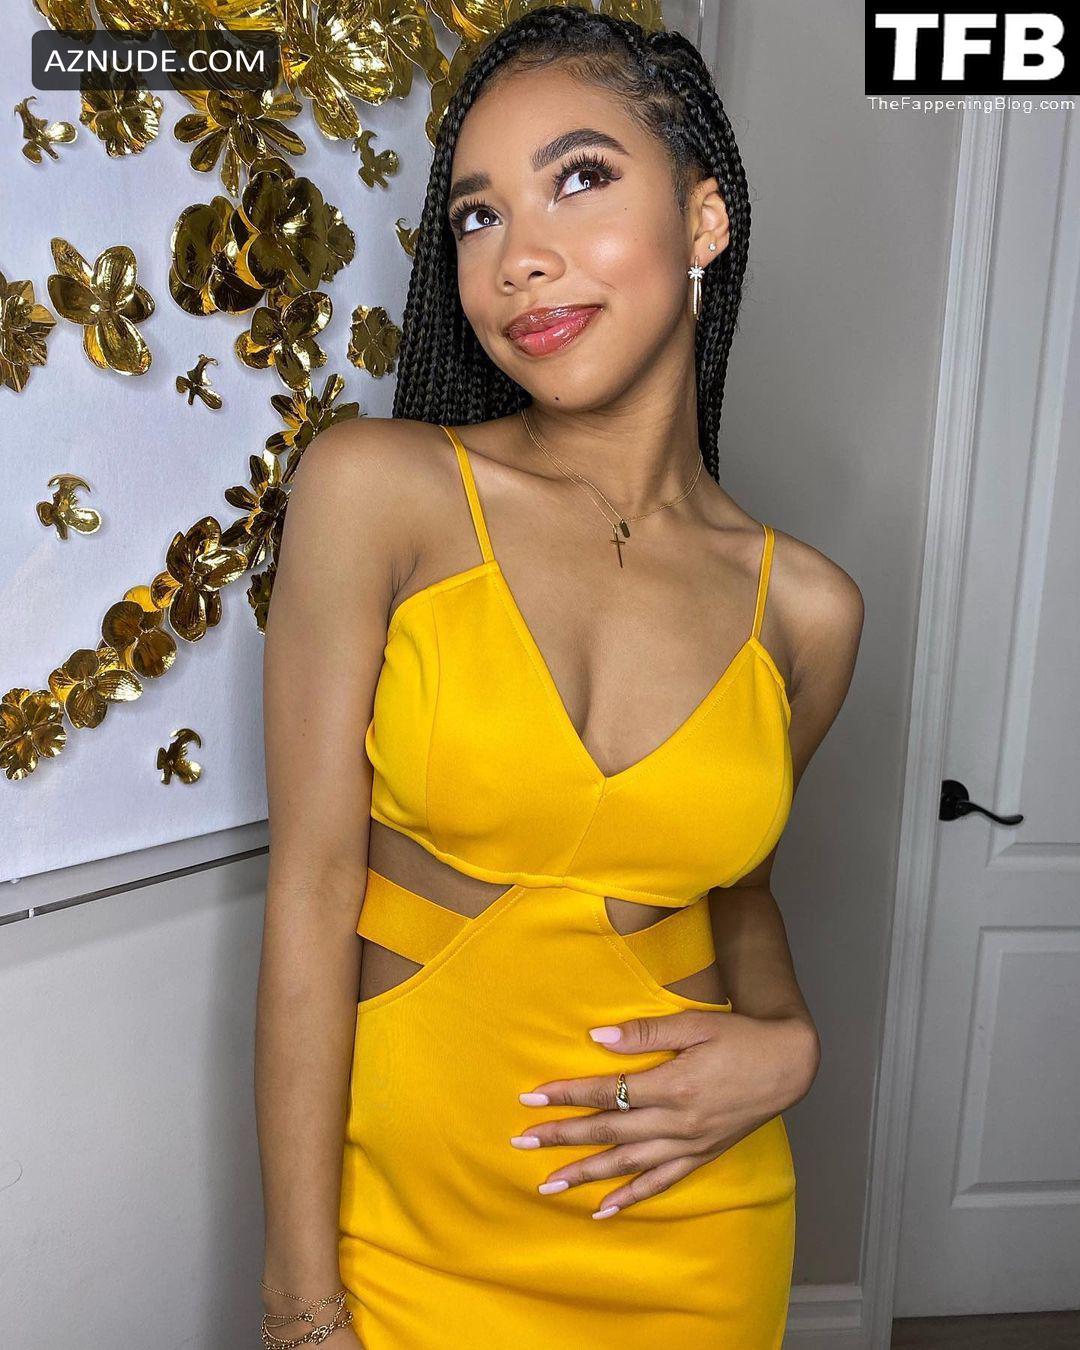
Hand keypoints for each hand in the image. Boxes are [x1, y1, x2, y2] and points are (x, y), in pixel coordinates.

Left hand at [512, 1009, 819, 1217]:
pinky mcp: (702, 1156)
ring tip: (549, 1184)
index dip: (567, 1095)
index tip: (532, 1098)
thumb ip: (646, 1032)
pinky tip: (603, 1210)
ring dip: (586, 1174)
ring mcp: (690, 1144)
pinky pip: (661, 1183)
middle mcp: (678, 1121)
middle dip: (563, 1137)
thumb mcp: (695, 1025)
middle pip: (609, 1132)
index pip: (608, 1093)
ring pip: (628, 1164)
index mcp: (673, 1085)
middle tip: (522, 1144)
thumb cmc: (741, 1037)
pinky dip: (631, 1198)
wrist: (789, 1064)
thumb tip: (598, 1037)